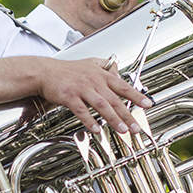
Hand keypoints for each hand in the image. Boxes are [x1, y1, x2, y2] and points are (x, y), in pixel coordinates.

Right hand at [37, 57, 151, 134]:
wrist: (44, 71)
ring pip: (101, 105)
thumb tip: (118, 71)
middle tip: (136, 127)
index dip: (136, 95)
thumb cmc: (66, 70)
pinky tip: (96, 129)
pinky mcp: (69, 97)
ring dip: (113, 119)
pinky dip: (89, 120)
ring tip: (122, 130)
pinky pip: (82, 111)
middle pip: (114, 100)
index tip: (147, 104)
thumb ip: (105, 67)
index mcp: (100, 75)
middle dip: (128, 114)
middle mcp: (93, 81)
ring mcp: (81, 89)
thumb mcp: (90, 63)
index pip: (123, 86)